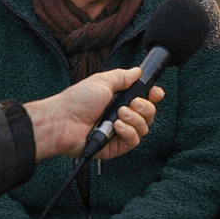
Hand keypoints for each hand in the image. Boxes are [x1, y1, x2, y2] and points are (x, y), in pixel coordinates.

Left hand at [24, 67, 159, 159]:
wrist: (63, 121)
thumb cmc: (78, 100)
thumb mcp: (102, 81)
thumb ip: (122, 76)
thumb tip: (137, 71)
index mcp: (119, 99)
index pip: (144, 99)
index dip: (153, 96)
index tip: (156, 93)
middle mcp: (121, 115)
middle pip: (148, 114)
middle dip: (146, 107)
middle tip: (132, 103)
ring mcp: (119, 132)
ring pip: (144, 128)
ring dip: (135, 119)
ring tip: (118, 114)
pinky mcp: (115, 147)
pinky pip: (134, 141)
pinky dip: (128, 132)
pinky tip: (116, 126)